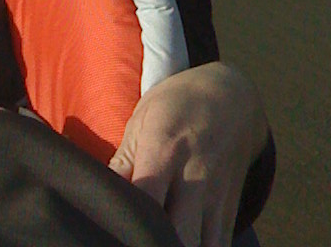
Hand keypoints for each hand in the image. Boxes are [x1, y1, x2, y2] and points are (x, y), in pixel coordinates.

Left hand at [109, 62, 267, 246]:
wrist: (231, 99)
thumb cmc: (177, 106)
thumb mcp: (142, 118)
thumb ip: (123, 161)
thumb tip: (98, 194)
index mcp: (165, 148)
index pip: (145, 197)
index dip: (127, 218)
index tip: (111, 223)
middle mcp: (196, 176)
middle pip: (178, 233)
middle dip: (152, 240)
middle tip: (132, 235)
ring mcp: (218, 198)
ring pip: (202, 246)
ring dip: (176, 245)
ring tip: (153, 238)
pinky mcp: (232, 212)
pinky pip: (219, 246)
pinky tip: (179, 242)